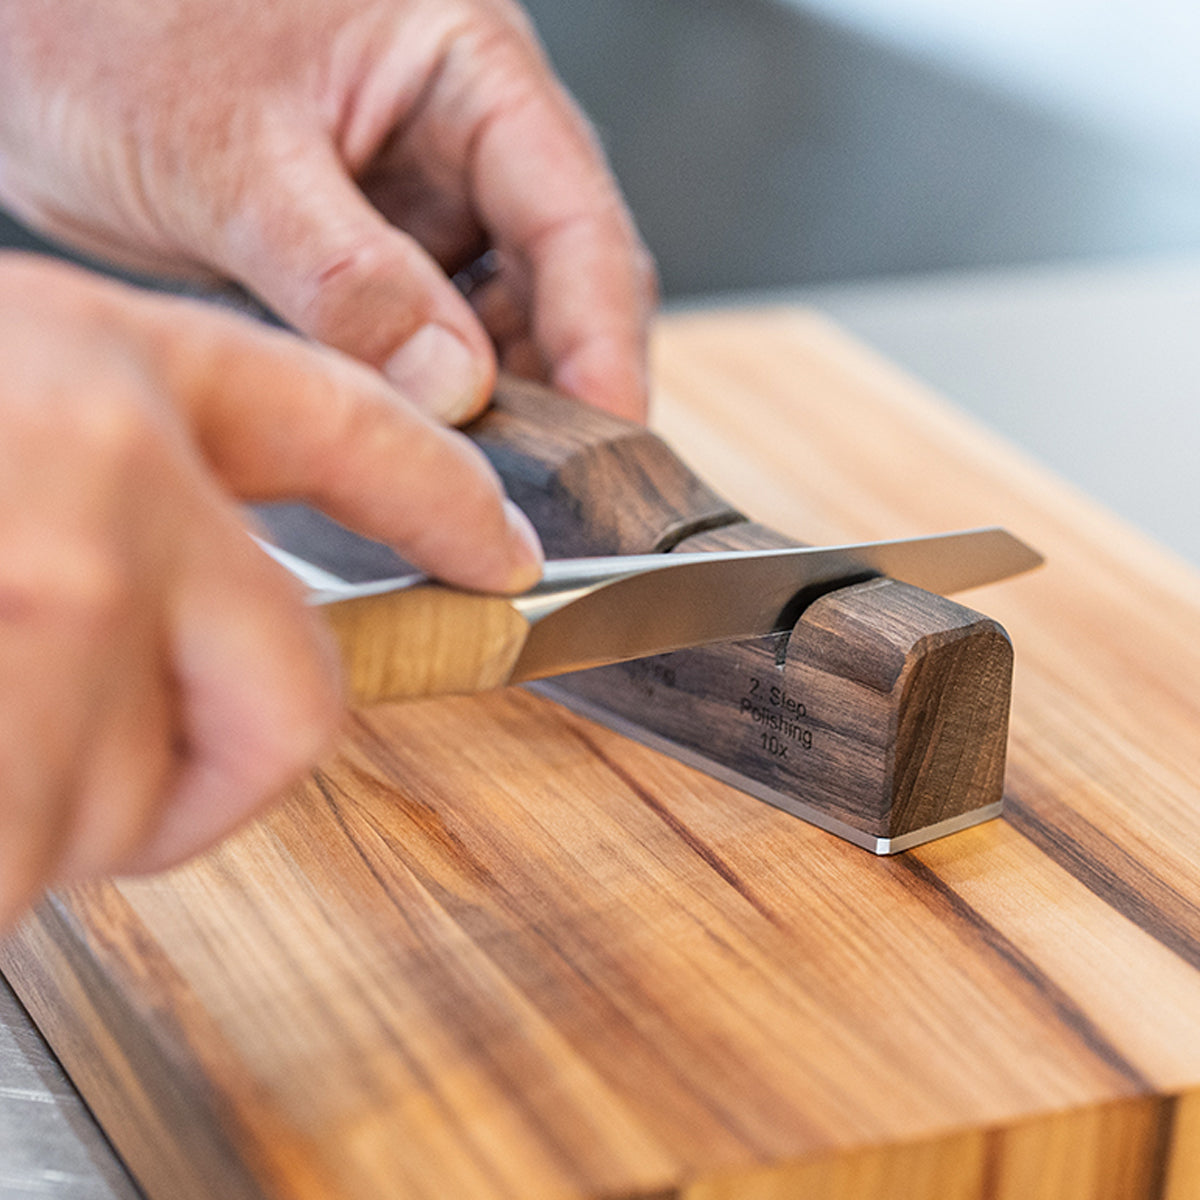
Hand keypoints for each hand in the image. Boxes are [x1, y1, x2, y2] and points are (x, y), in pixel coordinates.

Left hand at [0, 0, 655, 420]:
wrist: (18, 21)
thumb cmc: (102, 16)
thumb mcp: (226, 151)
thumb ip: (347, 276)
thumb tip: (453, 387)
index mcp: (463, 67)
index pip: (575, 216)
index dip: (603, 338)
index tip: (609, 437)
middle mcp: (458, 139)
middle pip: (558, 282)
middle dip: (560, 386)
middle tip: (547, 492)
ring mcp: (414, 203)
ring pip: (496, 324)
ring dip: (494, 406)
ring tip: (478, 481)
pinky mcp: (365, 260)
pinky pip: (423, 344)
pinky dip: (424, 403)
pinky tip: (414, 448)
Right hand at [0, 254, 541, 927]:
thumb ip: (115, 502)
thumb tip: (199, 626)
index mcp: (104, 367)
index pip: (345, 423)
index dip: (440, 494)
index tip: (500, 552)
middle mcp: (103, 472)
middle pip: (297, 702)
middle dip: (218, 773)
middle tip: (92, 762)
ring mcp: (42, 597)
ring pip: (135, 808)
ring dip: (40, 817)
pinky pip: (25, 864)